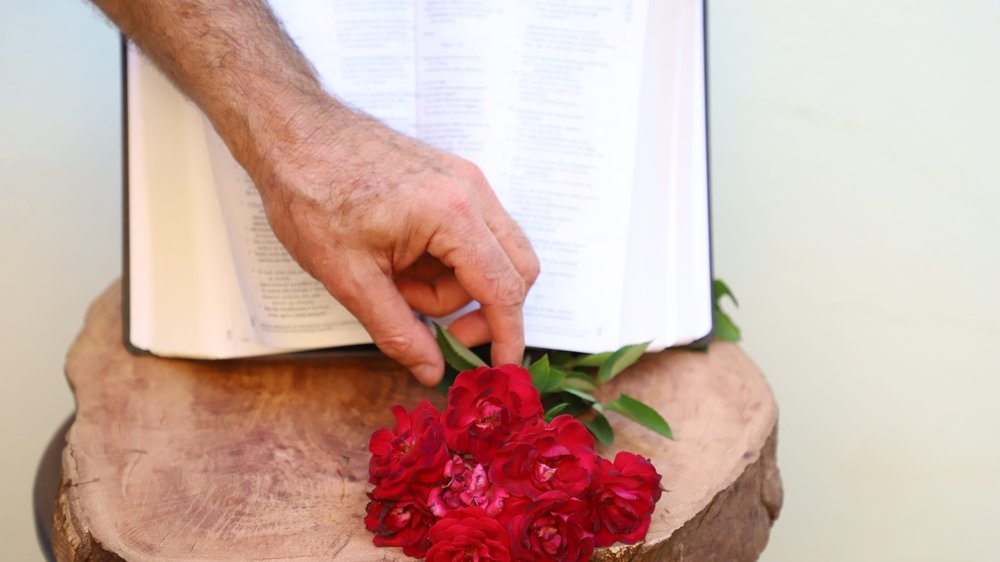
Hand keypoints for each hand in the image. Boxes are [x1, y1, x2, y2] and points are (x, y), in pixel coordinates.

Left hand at [248, 96, 539, 385]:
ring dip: (453, 284)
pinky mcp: (452, 179)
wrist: (291, 133)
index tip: (500, 369)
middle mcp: (471, 191)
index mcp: (452, 214)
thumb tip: (432, 370)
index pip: (503, 288)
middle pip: (515, 270)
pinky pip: (472, 233)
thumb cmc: (312, 193)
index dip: (508, 336)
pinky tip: (401, 259)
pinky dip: (446, 260)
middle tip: (437, 331)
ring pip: (492, 254)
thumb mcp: (349, 278)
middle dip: (482, 310)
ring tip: (394, 280)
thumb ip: (397, 331)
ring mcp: (464, 180)